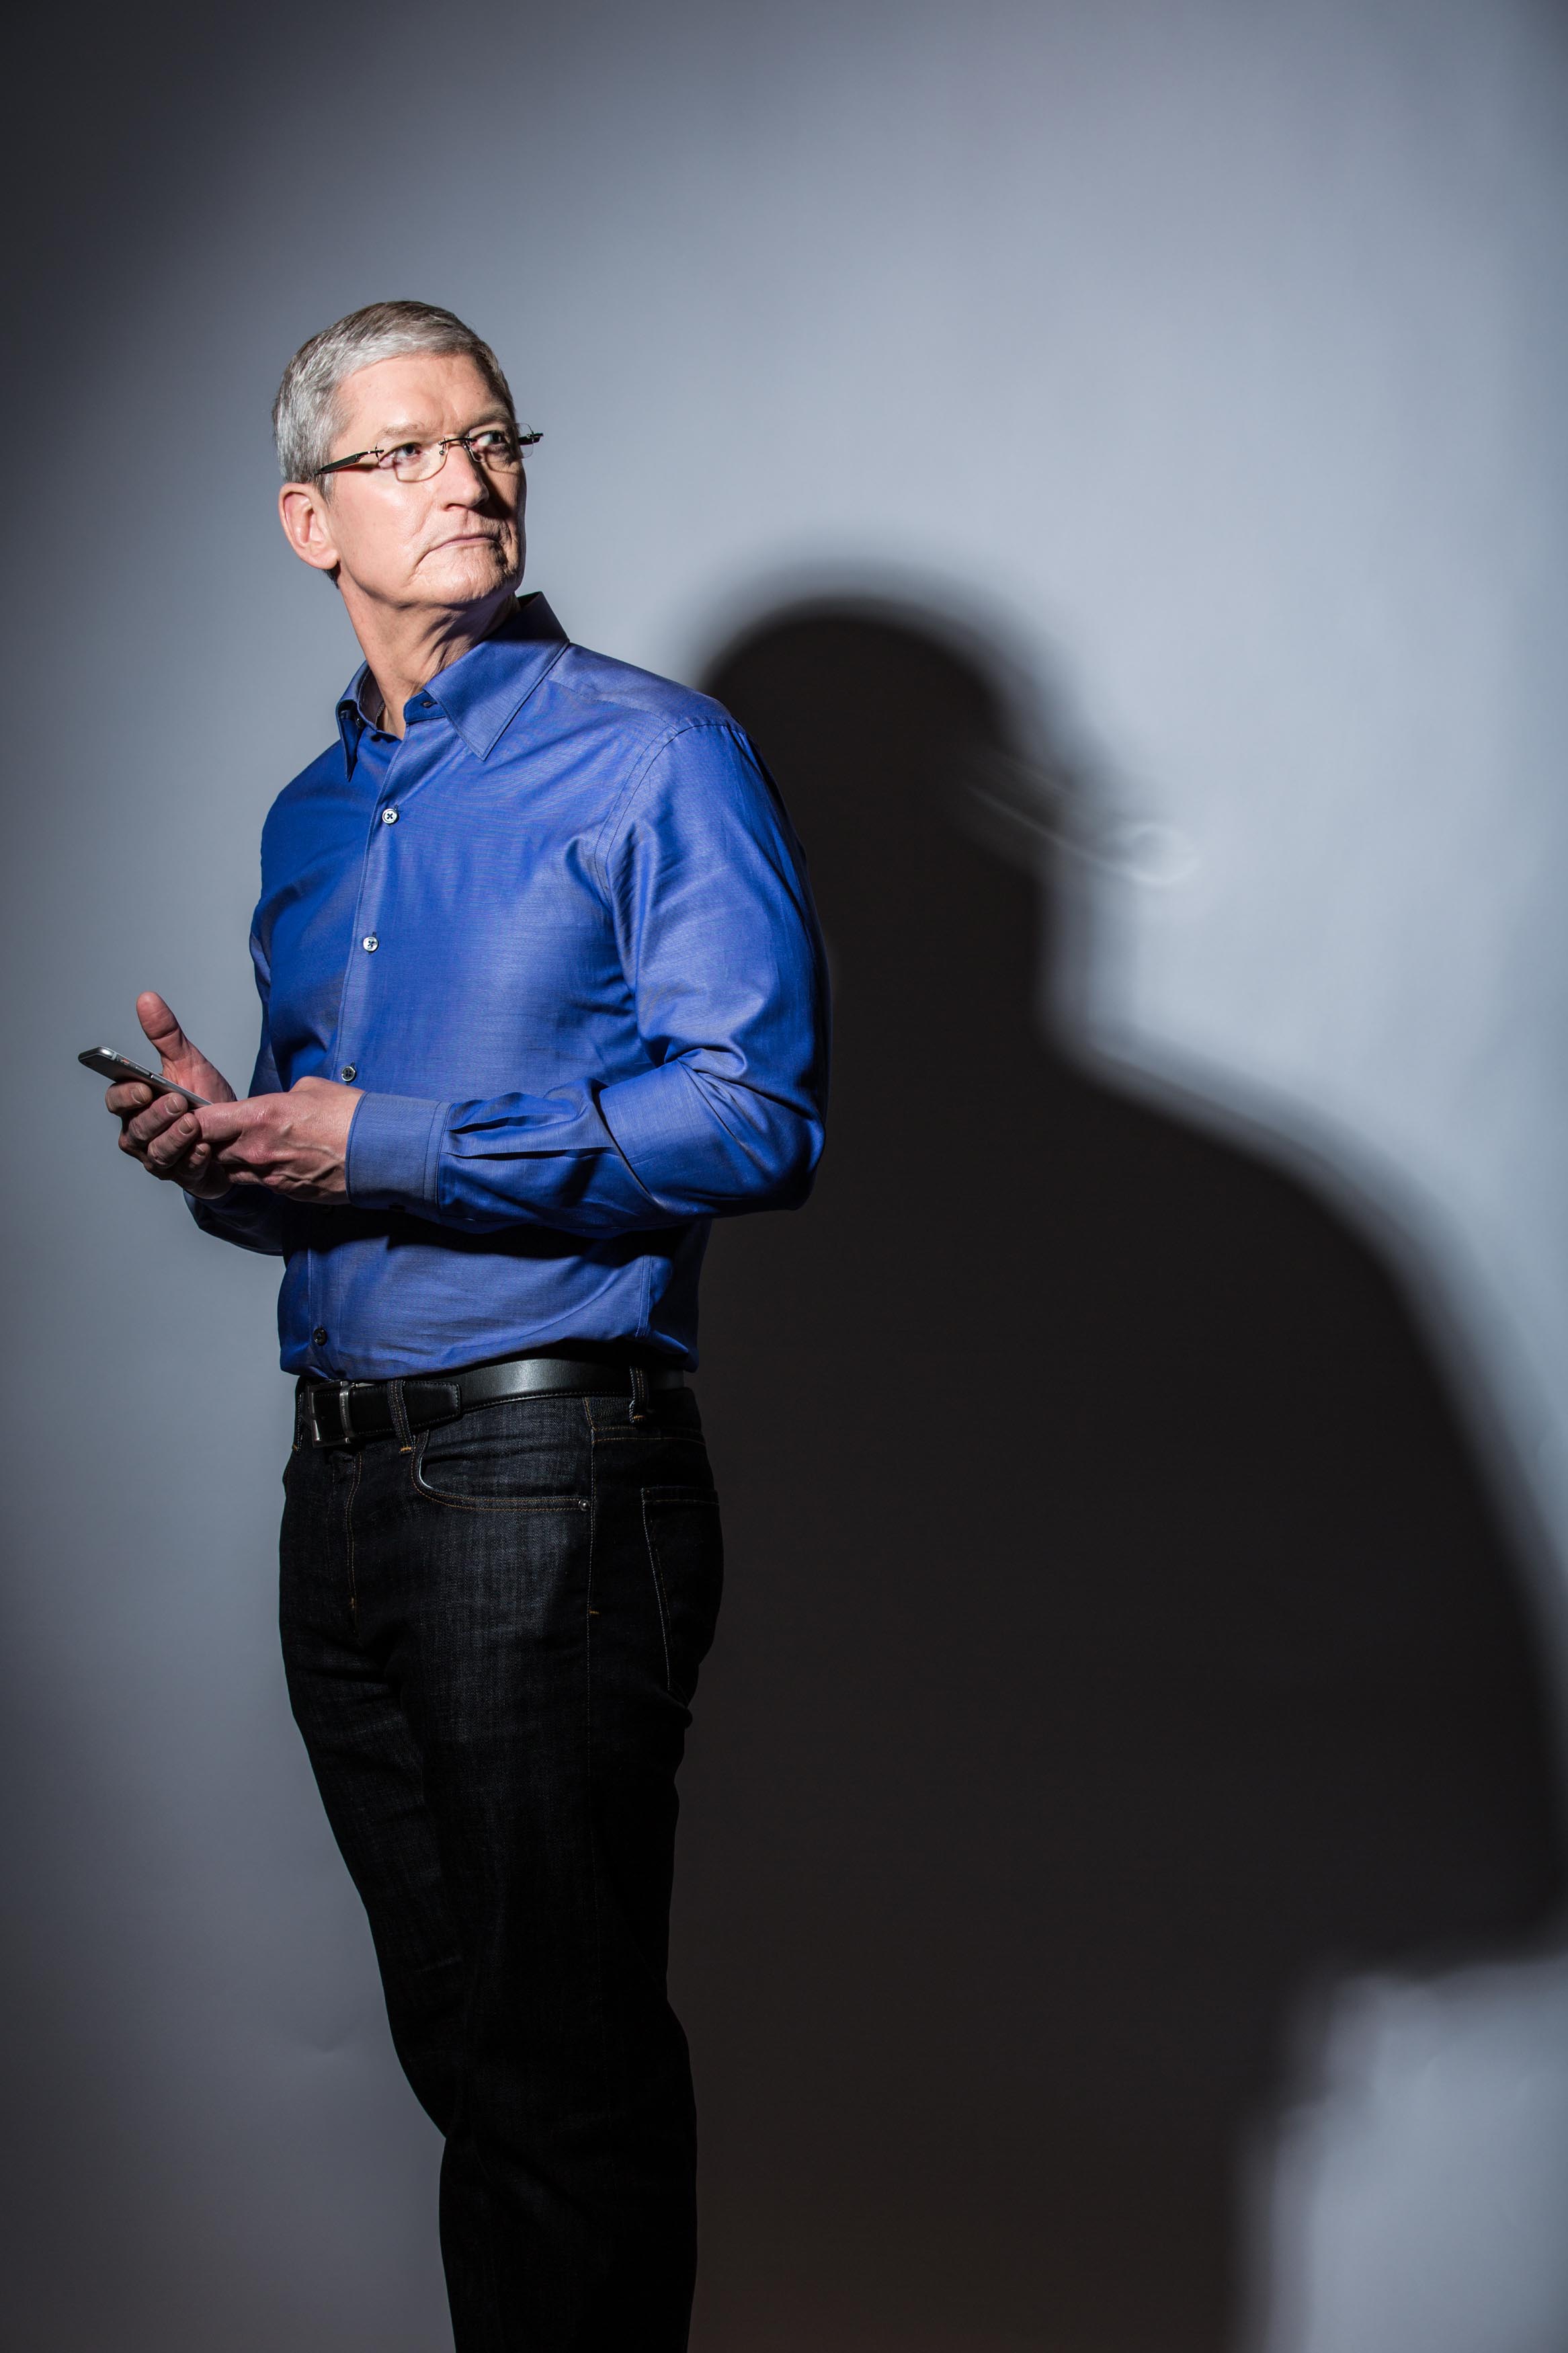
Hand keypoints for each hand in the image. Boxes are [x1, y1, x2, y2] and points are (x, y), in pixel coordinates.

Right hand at [109, 991, 237, 1201]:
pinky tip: (205, 1149)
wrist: (237, 1132)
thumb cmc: (204, 1097)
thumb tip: (147, 998)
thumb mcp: (188, 1062)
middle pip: (135, 1129)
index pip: (116, 1101)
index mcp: (136, 1105)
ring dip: (173, 1139)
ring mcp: (160, 1158)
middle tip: (178, 1103)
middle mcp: (141, 1134)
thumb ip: (166, 1035)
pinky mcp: (183, 1176)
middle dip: (155, 1117)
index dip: (126, 1097)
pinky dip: (193, 1160)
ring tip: (193, 1124)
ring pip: (155, 1153)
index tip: (144, 1088)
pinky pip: (183, 1172)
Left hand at [194, 1076, 362, 1201]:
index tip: (195, 1114)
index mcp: (259, 1117)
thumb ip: (282, 1097)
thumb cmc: (350, 1116)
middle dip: (210, 1141)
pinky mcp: (287, 1192)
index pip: (202, 1122)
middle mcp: (257, 1150)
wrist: (380, 1152)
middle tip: (216, 1132)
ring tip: (252, 1146)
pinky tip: (281, 1160)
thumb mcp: (310, 1088)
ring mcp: (270, 1176)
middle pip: (211, 1150)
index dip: (194, 1118)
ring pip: (233, 1170)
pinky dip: (263, 1172)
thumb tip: (279, 1102)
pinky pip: (262, 1182)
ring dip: (234, 1159)